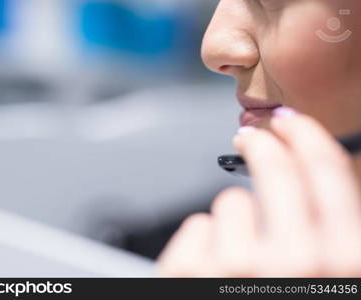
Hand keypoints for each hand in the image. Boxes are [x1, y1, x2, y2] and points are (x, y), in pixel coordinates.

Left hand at [157, 109, 360, 276]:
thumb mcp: (331, 279)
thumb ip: (333, 237)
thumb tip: (319, 181)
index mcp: (344, 265)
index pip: (327, 173)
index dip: (308, 138)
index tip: (291, 122)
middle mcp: (294, 266)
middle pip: (275, 167)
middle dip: (263, 145)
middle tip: (251, 137)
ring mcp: (234, 270)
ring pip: (232, 200)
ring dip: (235, 220)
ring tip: (238, 261)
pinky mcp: (187, 273)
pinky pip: (198, 224)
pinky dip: (204, 241)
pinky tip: (210, 272)